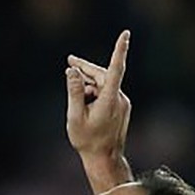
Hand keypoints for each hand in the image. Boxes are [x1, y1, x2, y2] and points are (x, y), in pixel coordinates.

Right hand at [65, 30, 130, 160]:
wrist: (104, 159)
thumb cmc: (88, 140)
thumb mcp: (75, 116)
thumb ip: (74, 91)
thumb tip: (73, 71)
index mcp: (110, 100)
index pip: (115, 69)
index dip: (119, 50)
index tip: (125, 34)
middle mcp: (120, 99)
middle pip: (103, 74)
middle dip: (85, 69)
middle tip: (68, 60)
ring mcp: (123, 103)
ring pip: (104, 84)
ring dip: (88, 83)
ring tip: (74, 93)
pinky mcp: (122, 107)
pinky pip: (107, 92)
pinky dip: (94, 91)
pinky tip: (83, 101)